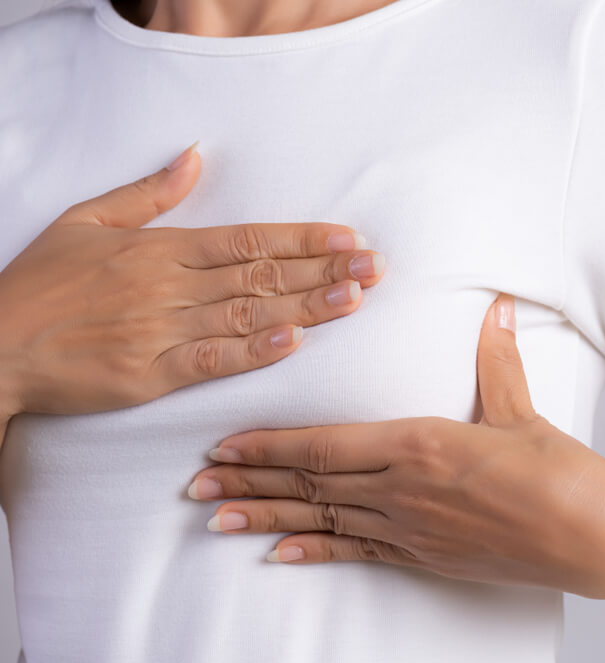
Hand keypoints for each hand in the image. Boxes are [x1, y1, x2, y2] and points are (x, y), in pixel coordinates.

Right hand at [0, 142, 385, 421]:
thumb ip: (149, 193)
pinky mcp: (151, 373)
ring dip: (306, 306)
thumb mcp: (87, 220)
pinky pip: (212, 360)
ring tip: (354, 298)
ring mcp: (162, 330)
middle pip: (261, 275)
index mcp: (161, 248)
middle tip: (374, 268)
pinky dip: (255, 351)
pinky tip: (295, 342)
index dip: (302, 239)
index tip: (347, 237)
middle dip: (323, 270)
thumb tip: (194, 156)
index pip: (248, 239)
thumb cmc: (40, 284)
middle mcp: (170, 285)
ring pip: (248, 314)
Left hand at [188, 293, 604, 598]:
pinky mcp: (426, 558)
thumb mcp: (520, 409)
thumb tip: (498, 307)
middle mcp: (402, 490)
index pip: (323, 445)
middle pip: (309, 484)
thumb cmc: (561, 473)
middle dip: (248, 482)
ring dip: (266, 518)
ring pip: (322, 521)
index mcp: (419, 444)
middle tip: (196, 483)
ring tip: (217, 518)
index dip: (268, 446)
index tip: (226, 444)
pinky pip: (358, 553)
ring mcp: (410, 530)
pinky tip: (280, 555)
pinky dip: (315, 552)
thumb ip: (497, 358)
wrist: (594, 537)